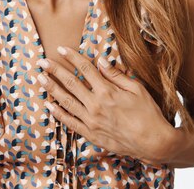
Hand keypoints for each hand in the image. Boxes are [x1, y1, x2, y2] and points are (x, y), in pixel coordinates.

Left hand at [36, 45, 174, 165]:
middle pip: (70, 83)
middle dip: (55, 71)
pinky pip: (70, 122)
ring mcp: (91, 121)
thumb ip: (116, 75)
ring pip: (66, 101)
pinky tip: (49, 105)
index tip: (61, 49)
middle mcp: (95, 105)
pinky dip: (58, 113)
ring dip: (51, 89)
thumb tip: (101, 61)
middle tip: (42, 62)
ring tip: (40, 79)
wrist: (153, 143)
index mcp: (107, 91)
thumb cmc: (148, 114)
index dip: (72, 57)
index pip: (85, 69)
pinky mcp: (90, 134)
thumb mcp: (137, 89)